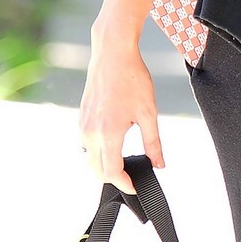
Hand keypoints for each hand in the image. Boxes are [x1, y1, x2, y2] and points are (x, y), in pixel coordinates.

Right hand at [79, 36, 163, 195]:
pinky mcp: (81, 119)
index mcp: (109, 133)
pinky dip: (98, 152)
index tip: (136, 187)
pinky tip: (114, 144)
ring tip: (124, 162)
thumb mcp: (149, 113)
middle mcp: (91, 132)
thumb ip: (153, 143)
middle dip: (114, 178)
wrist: (112, 54)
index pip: (112, 172)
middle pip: (97, 171)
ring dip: (104, 166)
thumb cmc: (132, 79)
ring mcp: (83, 126)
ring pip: (89, 159)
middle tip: (132, 177)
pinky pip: (86, 145)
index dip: (125, 184)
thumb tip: (159, 164)